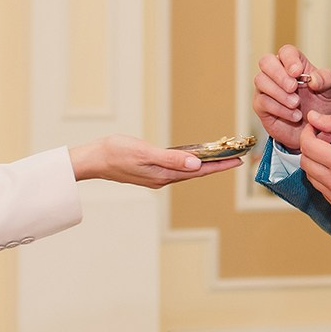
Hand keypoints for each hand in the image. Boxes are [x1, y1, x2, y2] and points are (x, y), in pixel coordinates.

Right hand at [69, 135, 242, 186]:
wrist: (93, 160)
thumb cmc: (116, 153)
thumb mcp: (144, 153)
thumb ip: (171, 159)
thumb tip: (195, 164)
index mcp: (164, 175)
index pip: (199, 170)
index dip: (220, 165)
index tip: (238, 160)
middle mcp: (163, 178)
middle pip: (197, 171)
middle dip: (218, 164)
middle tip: (236, 157)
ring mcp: (157, 176)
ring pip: (188, 170)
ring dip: (205, 163)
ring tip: (221, 157)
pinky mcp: (151, 171)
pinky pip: (177, 167)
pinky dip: (190, 162)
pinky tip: (194, 157)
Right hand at [253, 46, 330, 151]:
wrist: (314, 129)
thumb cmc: (319, 104)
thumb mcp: (330, 89)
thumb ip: (326, 79)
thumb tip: (312, 79)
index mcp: (293, 63)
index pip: (286, 52)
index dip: (290, 60)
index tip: (298, 72)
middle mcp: (276, 72)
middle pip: (266, 61)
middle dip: (279, 74)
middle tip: (293, 88)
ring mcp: (266, 88)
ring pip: (261, 81)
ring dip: (279, 93)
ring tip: (296, 104)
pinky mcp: (261, 105)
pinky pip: (262, 102)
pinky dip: (279, 109)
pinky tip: (294, 115)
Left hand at [299, 113, 330, 218]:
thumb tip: (313, 117)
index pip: (307, 146)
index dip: (308, 132)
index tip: (317, 127)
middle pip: (306, 162)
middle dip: (311, 147)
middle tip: (328, 139)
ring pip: (312, 177)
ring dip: (318, 163)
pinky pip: (322, 190)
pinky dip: (326, 177)